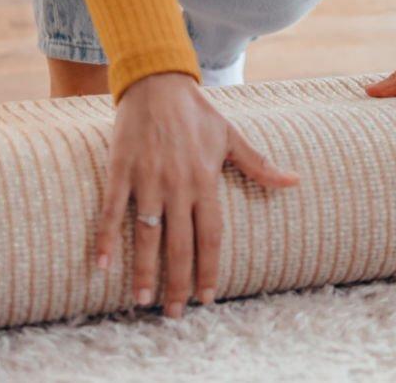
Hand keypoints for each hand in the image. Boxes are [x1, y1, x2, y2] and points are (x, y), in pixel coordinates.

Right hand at [93, 70, 299, 317]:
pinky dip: (105, 237)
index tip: (207, 298)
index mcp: (205, 180)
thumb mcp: (230, 136)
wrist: (157, 80)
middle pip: (179, 244)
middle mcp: (178, 184)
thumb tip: (294, 182)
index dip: (209, 269)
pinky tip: (101, 265)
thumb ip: (259, 165)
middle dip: (178, 282)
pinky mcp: (121, 169)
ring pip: (146, 233)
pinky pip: (111, 209)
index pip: (210, 236)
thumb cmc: (196, 111)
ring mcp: (148, 178)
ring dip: (144, 269)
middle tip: (174, 314)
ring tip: (142, 301)